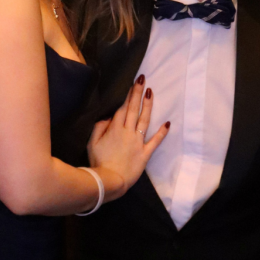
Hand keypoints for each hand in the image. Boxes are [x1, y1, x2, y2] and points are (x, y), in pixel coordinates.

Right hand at [87, 76, 168, 201]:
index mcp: (114, 128)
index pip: (122, 108)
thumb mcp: (92, 142)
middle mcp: (128, 132)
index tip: (132, 83)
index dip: (127, 95)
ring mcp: (138, 142)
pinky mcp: (145, 153)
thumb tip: (108, 116)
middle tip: (142, 79)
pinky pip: (155, 141)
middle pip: (133, 109)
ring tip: (151, 92)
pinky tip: (167, 123)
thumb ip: (99, 127)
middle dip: (137, 93)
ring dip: (148, 105)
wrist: (110, 180)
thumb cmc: (98, 161)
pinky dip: (162, 133)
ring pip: (144, 120)